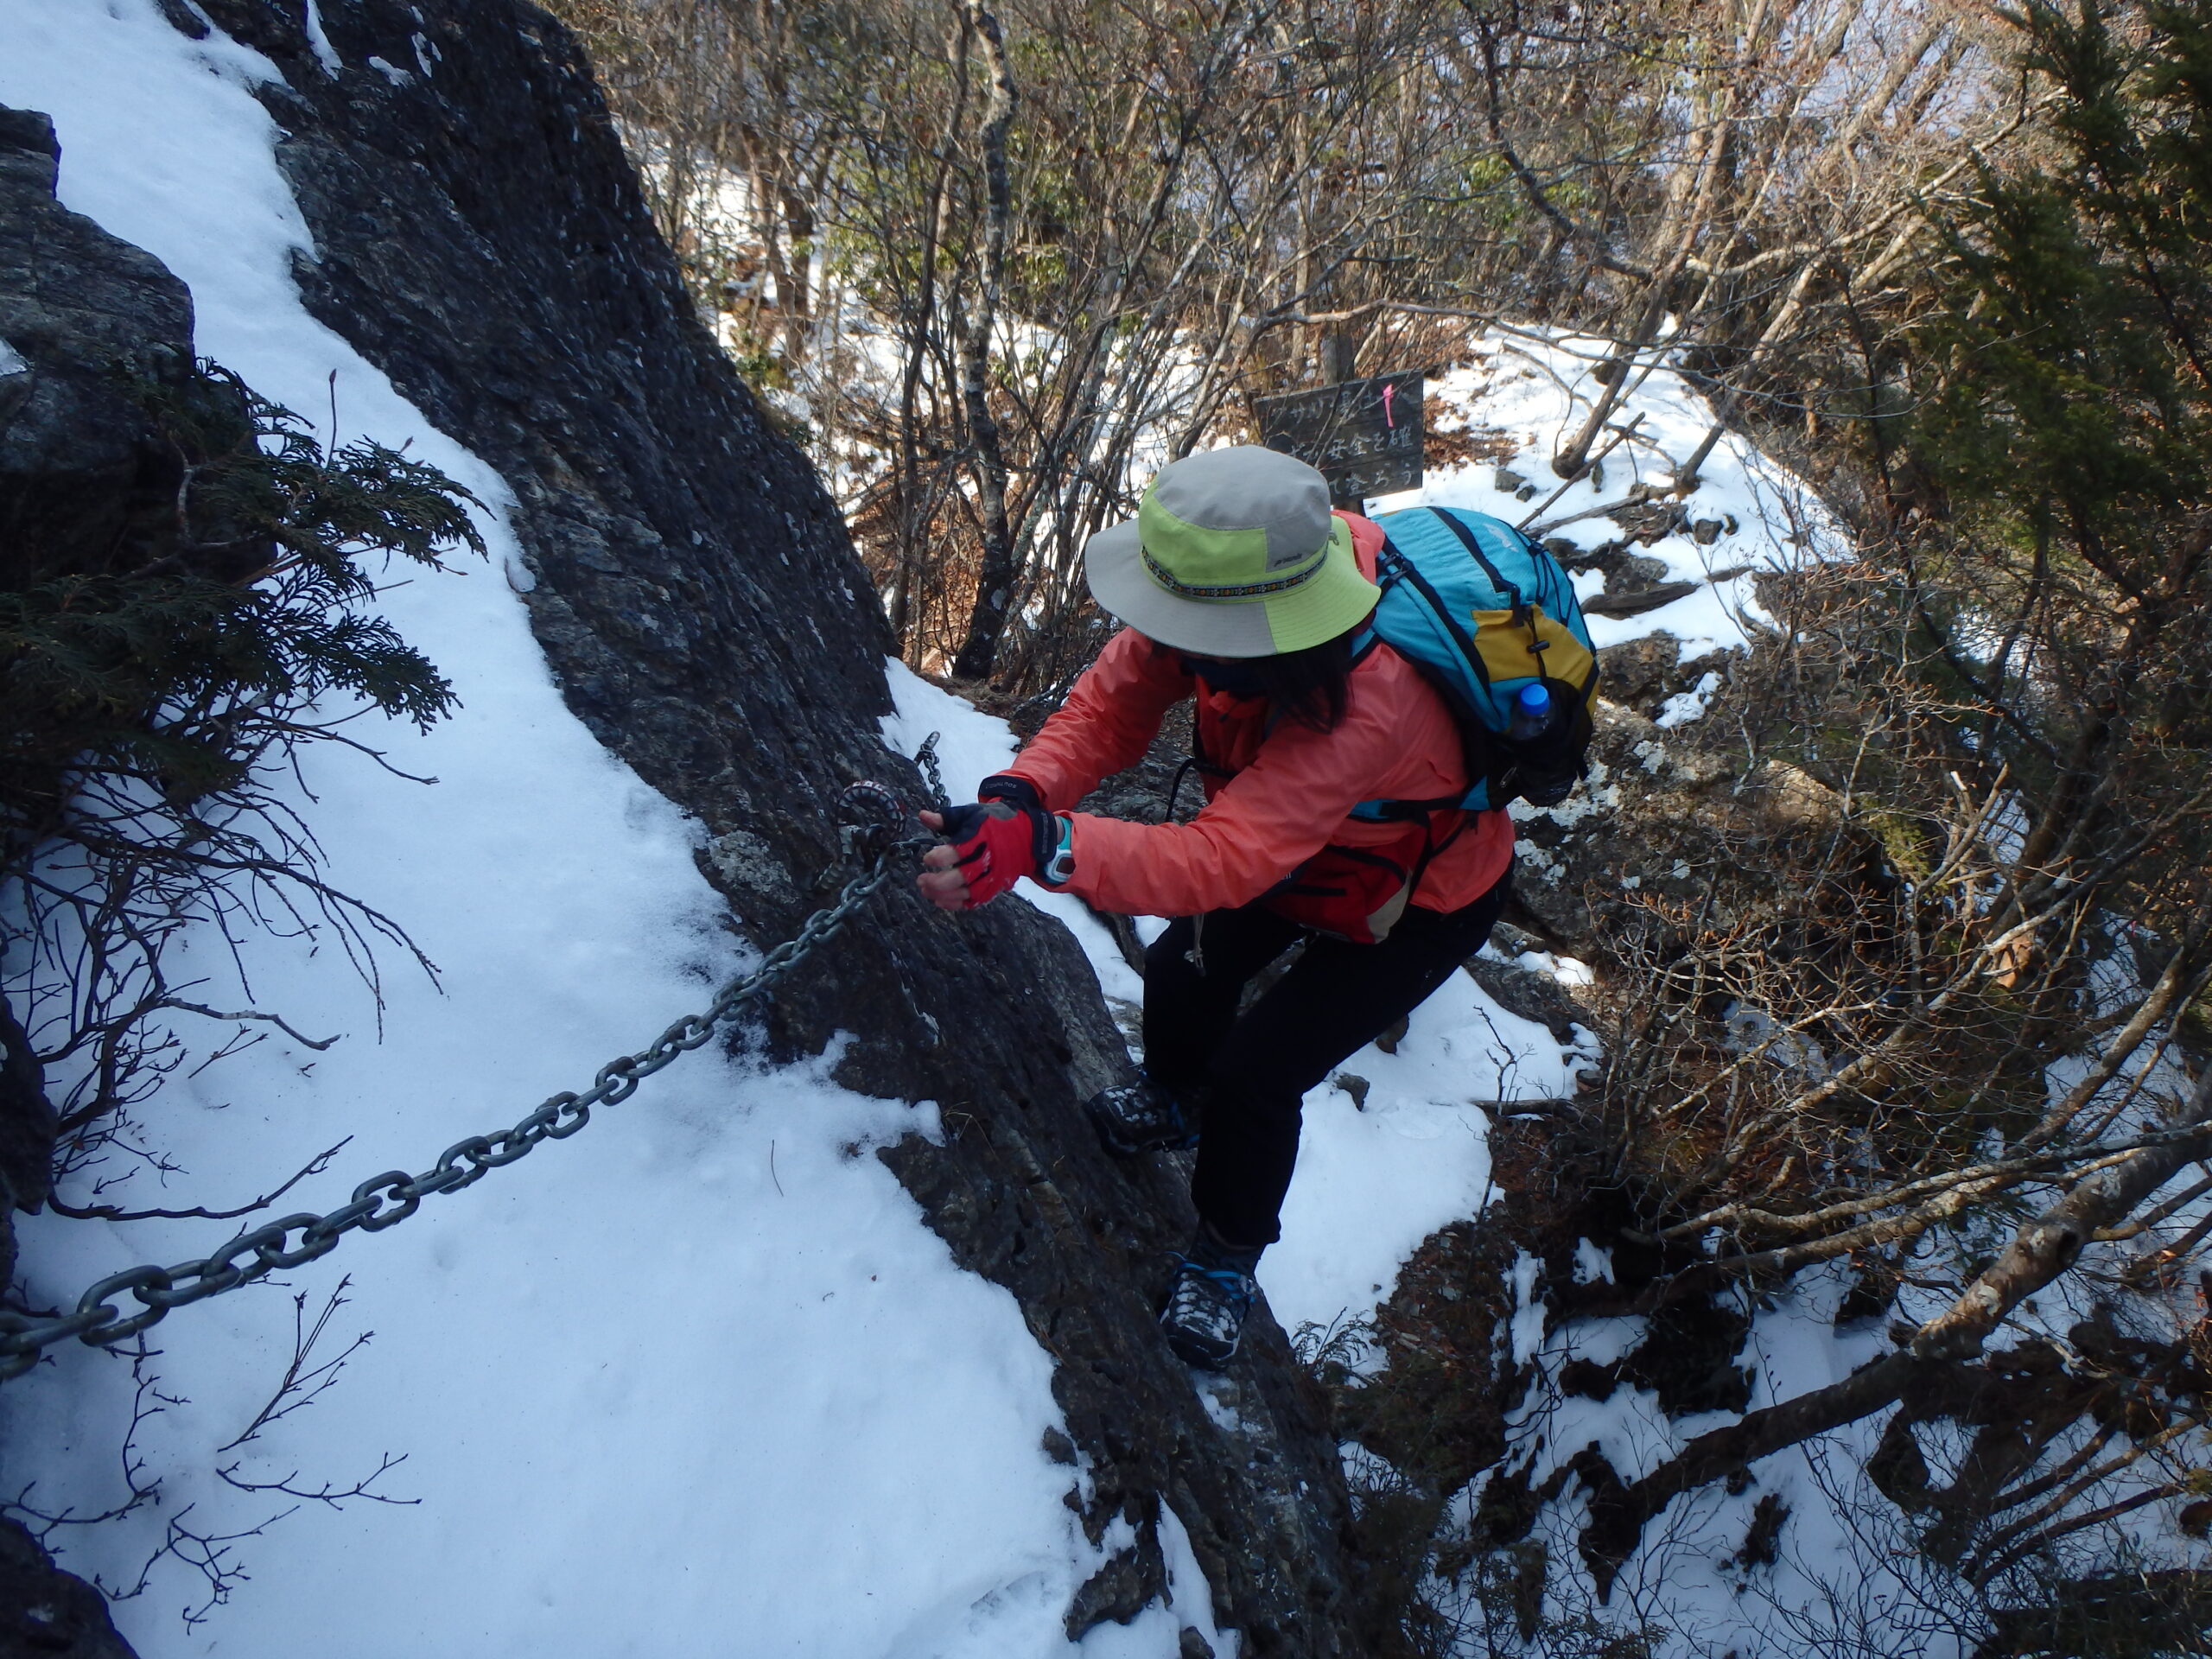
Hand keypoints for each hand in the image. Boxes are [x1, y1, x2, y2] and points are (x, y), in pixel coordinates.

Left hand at [917, 801, 1053, 909]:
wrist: (1027, 833)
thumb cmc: (994, 822)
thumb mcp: (971, 814)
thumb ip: (946, 818)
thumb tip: (923, 816)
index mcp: (983, 837)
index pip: (960, 850)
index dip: (942, 857)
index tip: (927, 859)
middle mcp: (990, 858)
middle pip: (963, 876)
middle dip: (940, 882)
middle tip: (921, 880)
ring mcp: (995, 874)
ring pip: (969, 892)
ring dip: (945, 895)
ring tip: (927, 891)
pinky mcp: (997, 886)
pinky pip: (977, 900)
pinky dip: (958, 903)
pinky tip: (941, 901)